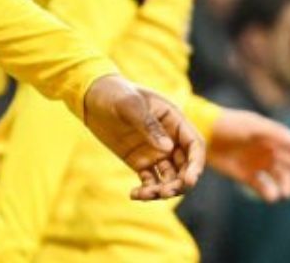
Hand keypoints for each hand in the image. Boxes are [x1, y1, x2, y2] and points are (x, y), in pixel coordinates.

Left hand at [81, 76, 204, 200]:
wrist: (93, 97)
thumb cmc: (115, 93)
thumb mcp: (131, 104)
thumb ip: (149, 125)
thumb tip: (168, 149)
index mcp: (174, 121)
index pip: (195, 145)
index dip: (196, 165)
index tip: (189, 181)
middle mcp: (170, 139)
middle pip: (185, 167)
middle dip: (180, 183)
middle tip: (164, 193)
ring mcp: (156, 152)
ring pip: (169, 178)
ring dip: (163, 190)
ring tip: (145, 194)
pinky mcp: (141, 162)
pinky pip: (150, 181)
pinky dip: (146, 191)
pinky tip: (134, 194)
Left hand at [208, 107, 289, 201]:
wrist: (204, 133)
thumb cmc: (231, 125)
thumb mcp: (255, 126)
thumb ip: (277, 134)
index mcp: (275, 136)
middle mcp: (270, 150)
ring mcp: (259, 164)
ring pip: (282, 179)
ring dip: (287, 187)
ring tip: (284, 192)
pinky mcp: (247, 176)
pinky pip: (264, 188)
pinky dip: (270, 193)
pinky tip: (270, 194)